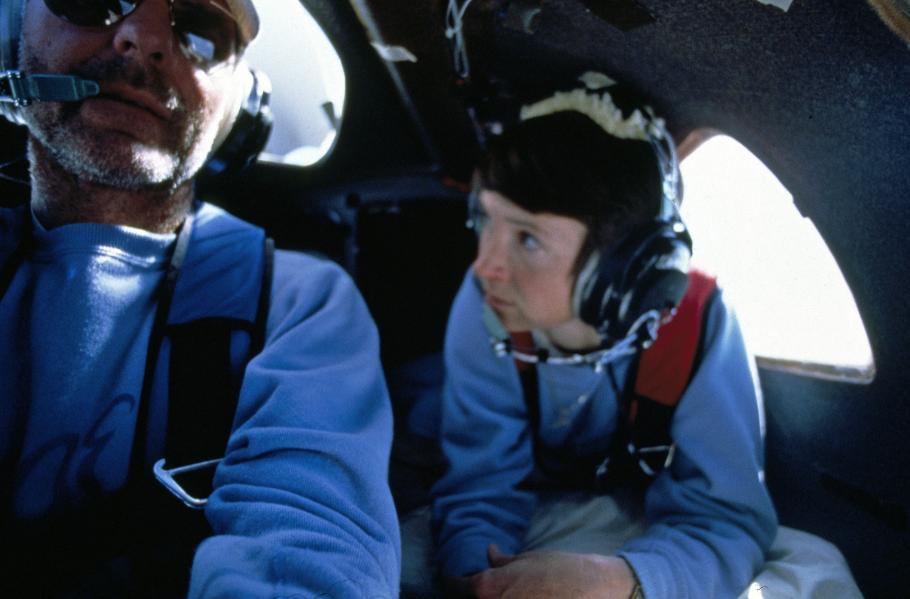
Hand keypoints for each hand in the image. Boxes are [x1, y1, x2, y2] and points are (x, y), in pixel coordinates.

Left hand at [468, 544, 635, 598]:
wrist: (594, 589)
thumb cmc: (560, 570)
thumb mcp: (527, 560)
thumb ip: (502, 562)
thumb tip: (489, 552)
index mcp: (487, 588)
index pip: (456, 587)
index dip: (453, 582)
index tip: (456, 581)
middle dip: (473, 596)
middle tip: (487, 590)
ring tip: (505, 594)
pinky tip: (524, 597)